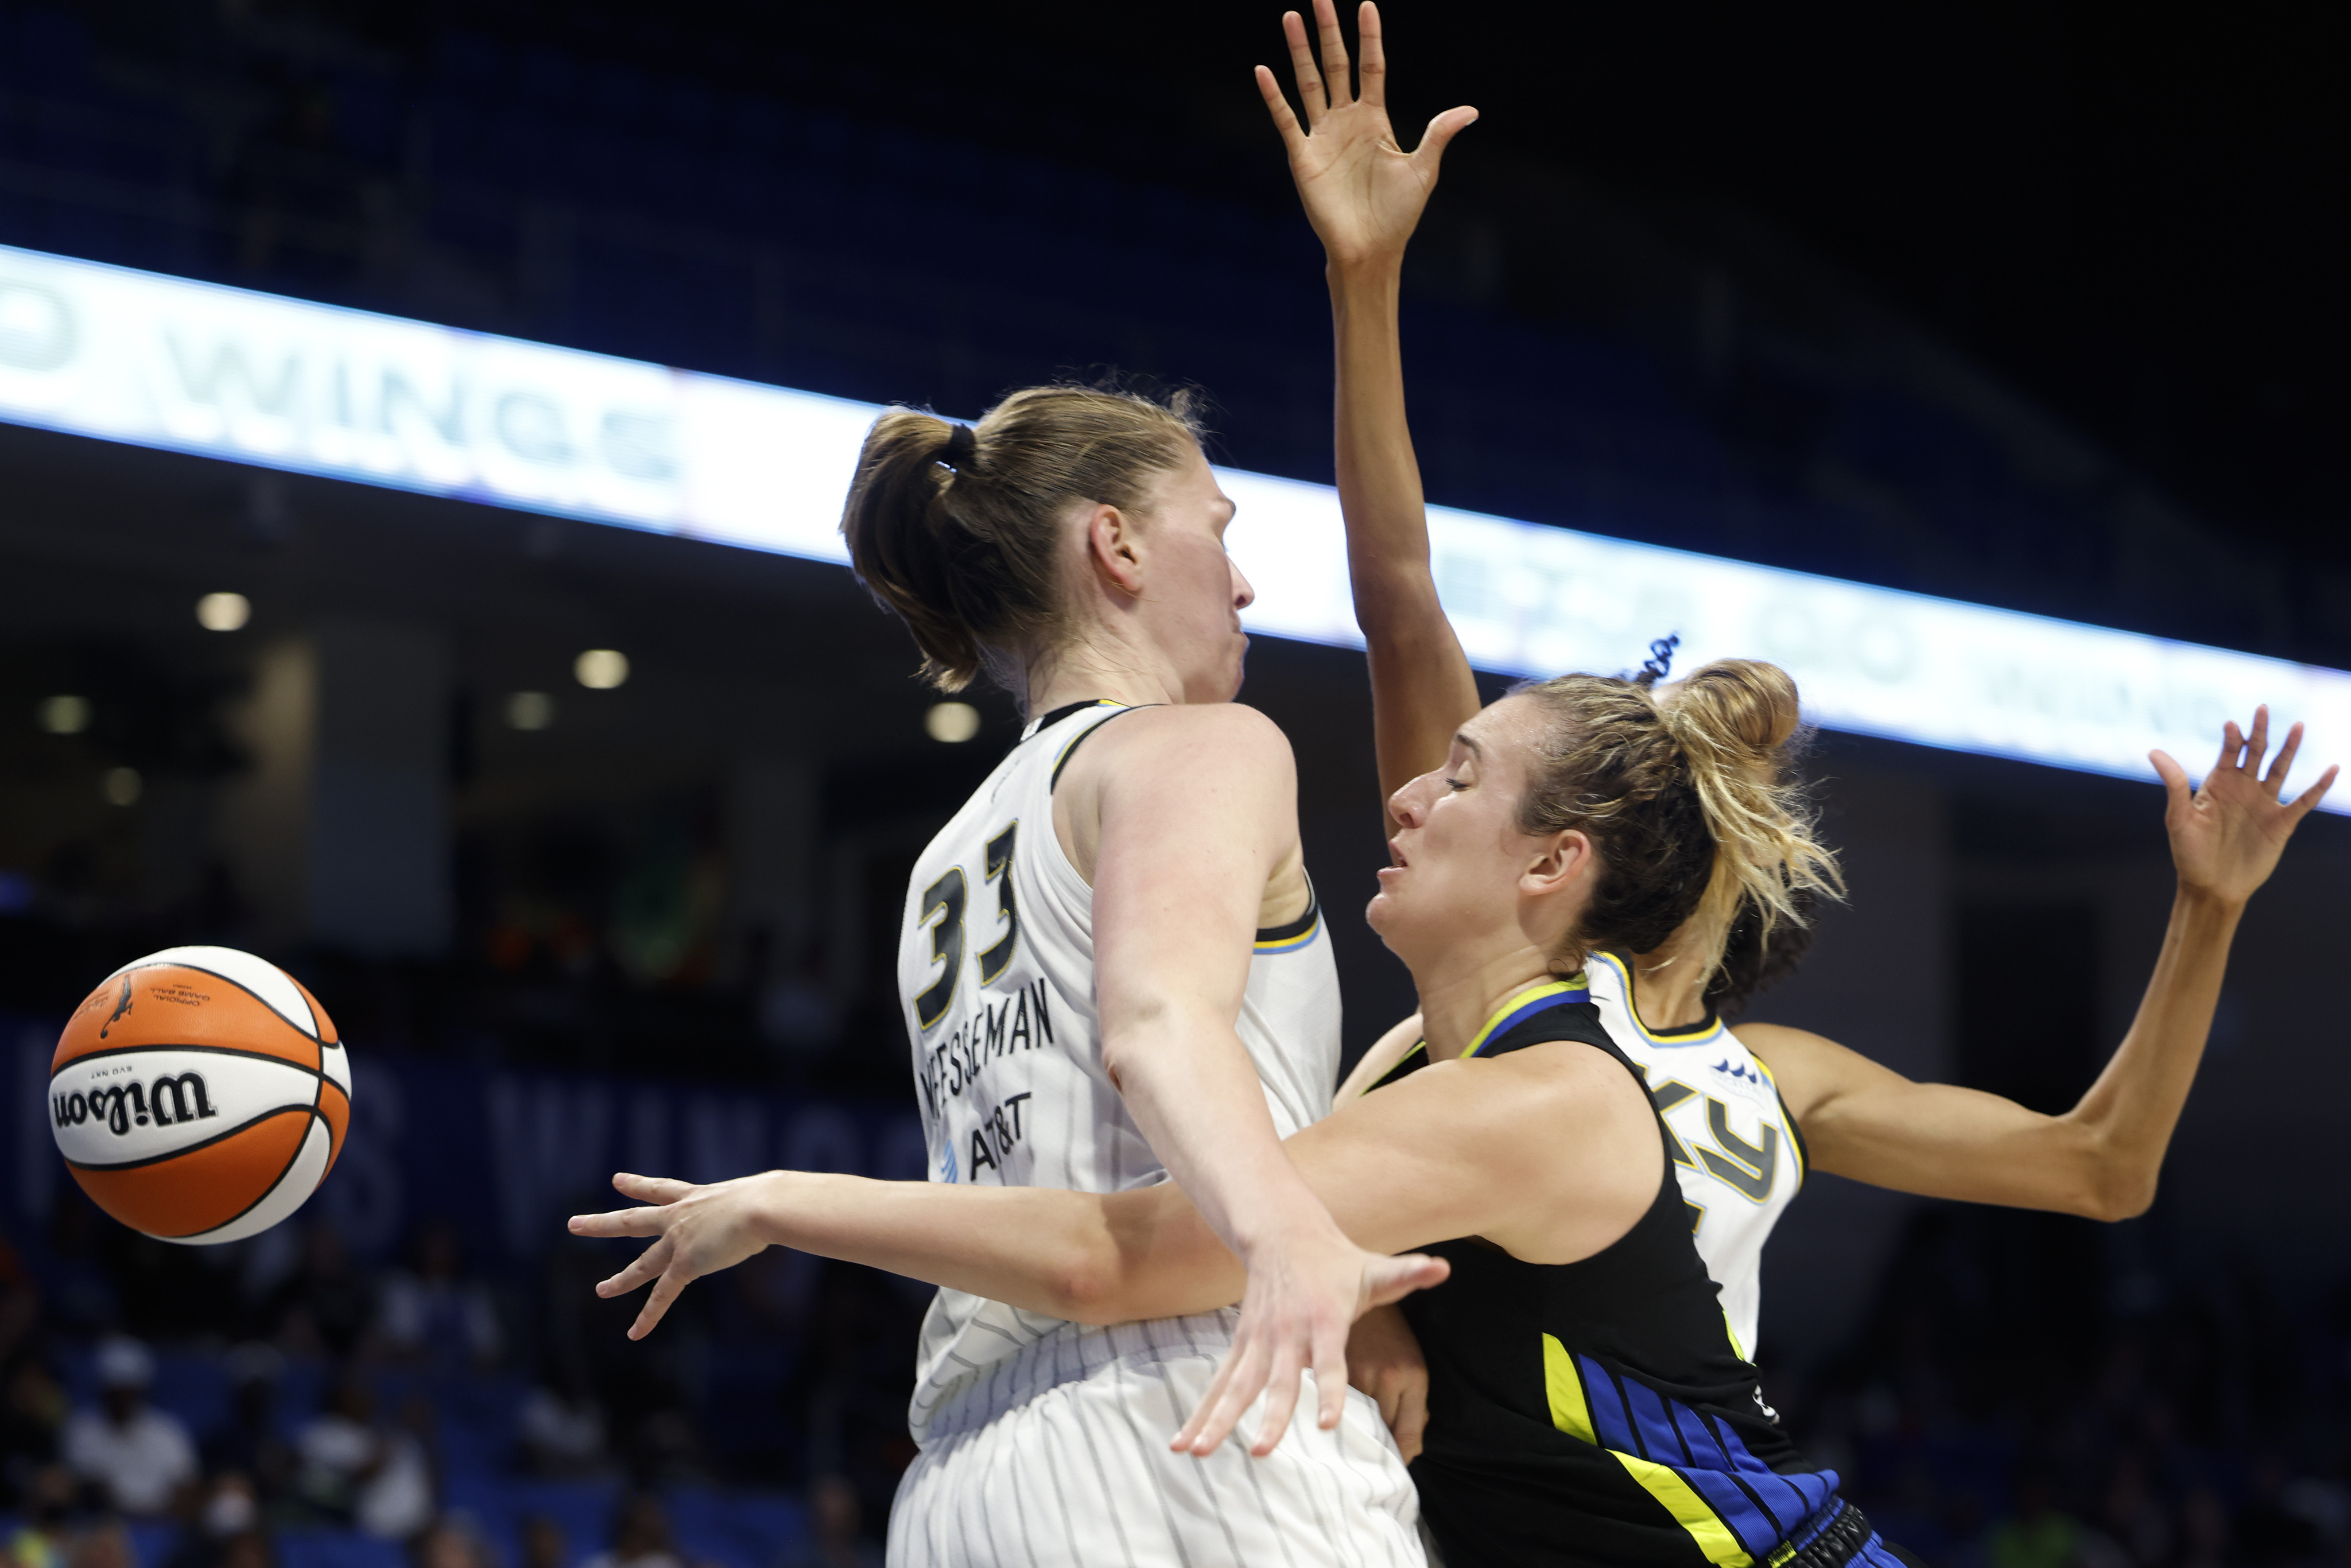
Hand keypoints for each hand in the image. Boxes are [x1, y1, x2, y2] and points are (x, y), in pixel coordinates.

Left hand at [568, 1171, 780, 1338]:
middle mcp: (682, 1216)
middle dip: (603, 1223)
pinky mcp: (686, 1264)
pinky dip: (649, 1316)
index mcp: (698, 1197)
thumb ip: (772, 1202)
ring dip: (619, 1280)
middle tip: (574, 1223)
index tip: (616, 1181)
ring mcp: (679, 1240)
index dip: (637, 1186)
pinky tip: (635, 1334)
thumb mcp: (767, 1196)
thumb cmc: (777, 1198)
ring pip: (641, 1262)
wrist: (765, 1206)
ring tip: (600, 1290)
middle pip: (633, 1220)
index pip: (662, 1190)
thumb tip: (801, 1203)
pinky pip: (662, 1295)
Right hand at [1170, 1223, 1446, 1458]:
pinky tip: (1184, 1443)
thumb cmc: (1336, 1261)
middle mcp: (1287, 1333)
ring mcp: (1258, 1341)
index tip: (1328, 1422)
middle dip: (1269, 1418)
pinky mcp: (1241, 1346)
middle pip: (1277, 1381)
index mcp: (1323, 1320)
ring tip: (1197, 1454)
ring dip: (1217, 1420)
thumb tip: (1443, 1268)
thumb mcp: (1373, 1268)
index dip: (1329, 1390)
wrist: (1284, 1235)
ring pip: (1236, 1387)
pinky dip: (1201, 1413)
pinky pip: (1220, 1385)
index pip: (1330, 1362)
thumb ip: (1407, 1275)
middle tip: (1262, 1453)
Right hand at [1255, 0, 1476, 269]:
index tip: (1366, 4)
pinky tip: (1263, 71)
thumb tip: (1470, 110)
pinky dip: (1274, 96)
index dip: (1369, 37)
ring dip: (1300, 50)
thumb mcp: (1424, 170)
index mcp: (1375, 120)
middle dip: (1328, 31)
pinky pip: (1286, 120)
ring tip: (1291, 16)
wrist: (1370, 249)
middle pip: (1335, 65)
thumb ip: (1438, 134)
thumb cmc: (1398, 215)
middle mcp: (1346, 122)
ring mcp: (1322, 137)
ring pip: (1309, 83)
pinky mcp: (1302, 157)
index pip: (1371, 67)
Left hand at [2151, 707, 2336, 906]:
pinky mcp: (2282, 823)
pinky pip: (2304, 801)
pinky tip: (2332, 769)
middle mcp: (2243, 789)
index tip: (2231, 724)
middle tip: (2263, 708)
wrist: (2211, 886)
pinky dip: (2318, 786)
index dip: (2231, 737)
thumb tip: (2154, 752)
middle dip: (2260, 731)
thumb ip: (2174, 784)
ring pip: (2280, 769)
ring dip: (2290, 749)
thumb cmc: (2189, 853)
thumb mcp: (2178, 818)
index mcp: (2217, 784)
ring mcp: (2264, 804)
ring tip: (2299, 726)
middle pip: (2255, 753)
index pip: (2228, 752)